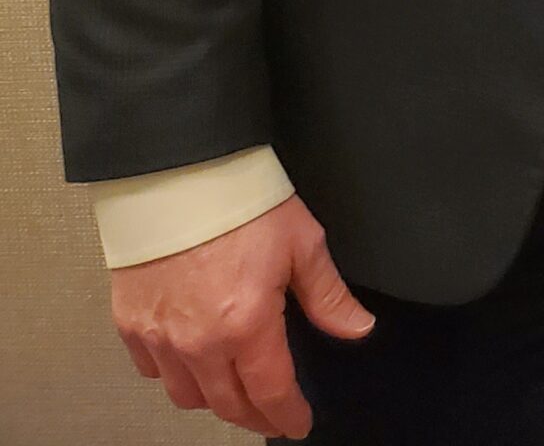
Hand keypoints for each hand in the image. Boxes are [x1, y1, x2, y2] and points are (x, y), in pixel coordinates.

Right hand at [109, 194, 372, 438]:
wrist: (177, 176)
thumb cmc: (243, 204)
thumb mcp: (303, 245)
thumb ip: (328, 296)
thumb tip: (358, 328)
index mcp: (247, 326)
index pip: (270, 392)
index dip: (287, 415)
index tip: (299, 425)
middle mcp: (199, 343)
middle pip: (227, 404)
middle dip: (254, 415)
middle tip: (272, 415)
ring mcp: (159, 337)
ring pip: (186, 395)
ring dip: (214, 400)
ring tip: (236, 390)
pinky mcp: (130, 323)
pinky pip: (151, 370)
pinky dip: (174, 375)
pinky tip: (193, 362)